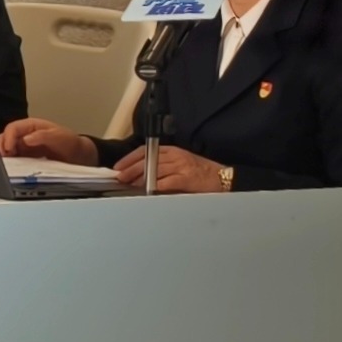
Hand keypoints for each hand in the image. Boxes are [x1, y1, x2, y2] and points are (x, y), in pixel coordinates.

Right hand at [0, 118, 98, 163]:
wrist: (78, 156)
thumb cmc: (70, 143)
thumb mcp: (59, 137)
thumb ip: (43, 136)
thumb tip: (26, 139)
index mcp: (31, 126)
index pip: (12, 128)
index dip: (8, 137)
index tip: (8, 149)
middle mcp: (25, 135)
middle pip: (5, 138)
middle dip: (2, 147)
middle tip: (5, 158)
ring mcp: (24, 147)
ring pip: (7, 149)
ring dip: (5, 156)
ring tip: (8, 164)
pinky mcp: (25, 158)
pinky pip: (13, 159)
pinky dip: (10, 163)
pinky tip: (13, 168)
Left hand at [108, 143, 231, 194]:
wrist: (223, 178)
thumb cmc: (201, 173)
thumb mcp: (180, 164)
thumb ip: (162, 167)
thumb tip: (140, 175)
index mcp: (172, 151)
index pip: (145, 151)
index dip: (129, 159)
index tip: (119, 167)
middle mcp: (175, 156)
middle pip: (147, 161)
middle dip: (130, 170)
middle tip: (121, 178)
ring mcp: (181, 167)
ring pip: (154, 171)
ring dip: (140, 179)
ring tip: (130, 185)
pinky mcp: (187, 178)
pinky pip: (166, 182)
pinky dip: (155, 186)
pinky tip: (148, 190)